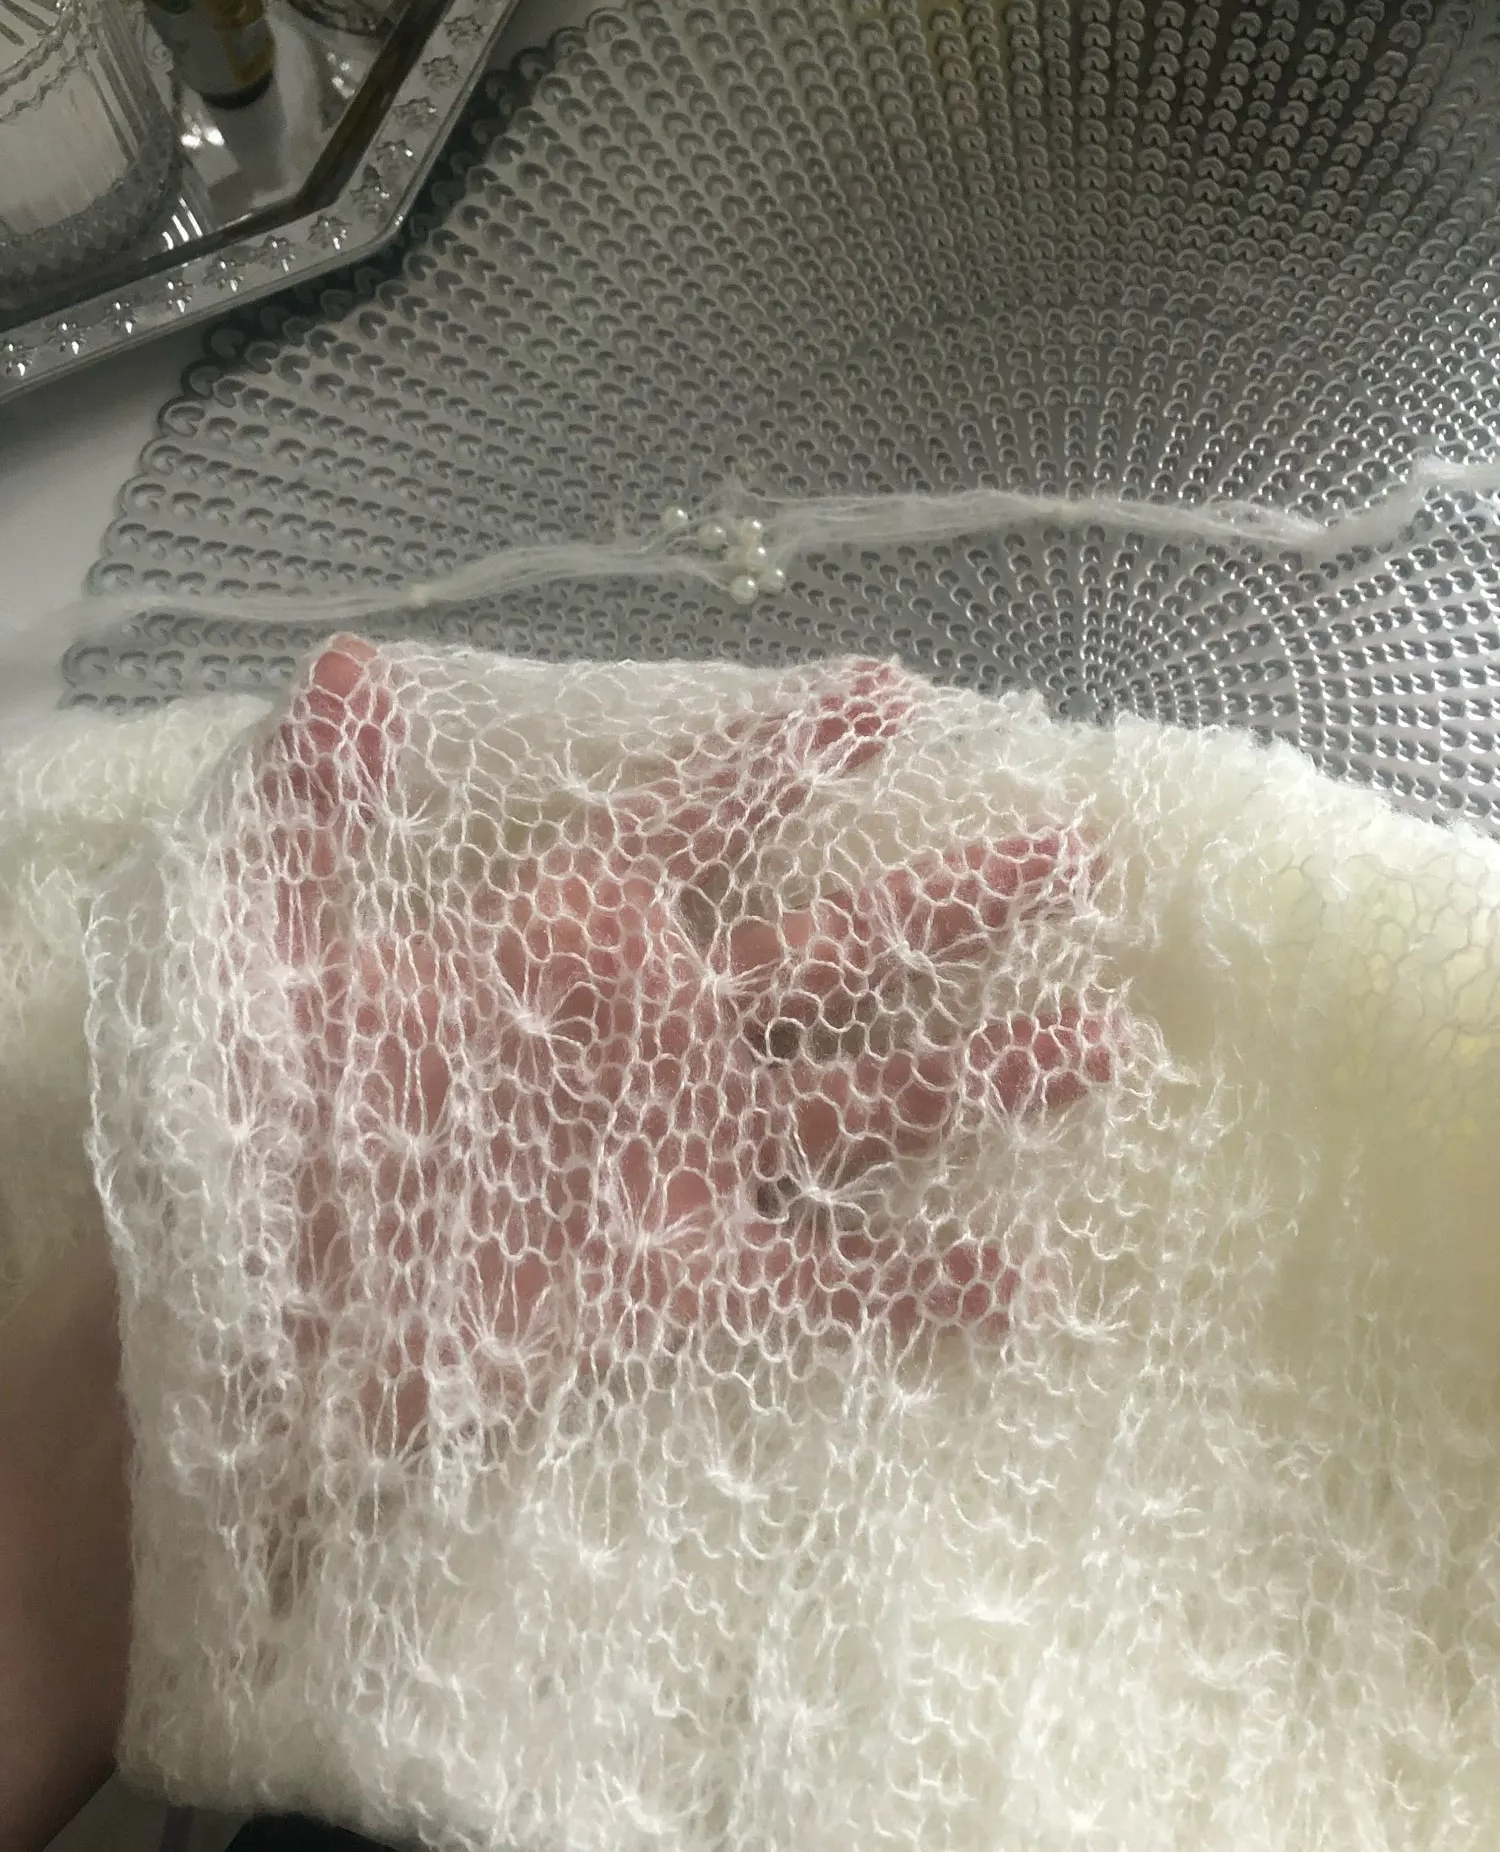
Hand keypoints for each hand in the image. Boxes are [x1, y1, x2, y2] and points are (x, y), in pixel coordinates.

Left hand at [250, 639, 1114, 1441]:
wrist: (261, 1309)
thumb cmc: (268, 1117)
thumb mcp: (277, 958)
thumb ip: (321, 818)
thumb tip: (346, 667)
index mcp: (572, 933)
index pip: (703, 819)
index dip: (791, 755)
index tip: (890, 690)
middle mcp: (661, 1031)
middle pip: (834, 950)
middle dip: (950, 903)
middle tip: (1069, 854)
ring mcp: (683, 1154)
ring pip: (864, 1099)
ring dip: (982, 1073)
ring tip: (1102, 1042)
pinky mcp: (679, 1276)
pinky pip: (819, 1273)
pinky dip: (914, 1282)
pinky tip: (1017, 1279)